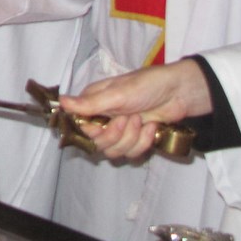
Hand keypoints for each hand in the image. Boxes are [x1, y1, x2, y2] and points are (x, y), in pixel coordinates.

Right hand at [59, 58, 210, 158]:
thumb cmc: (147, 86)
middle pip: (98, 144)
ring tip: (143, 121)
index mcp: (94, 103)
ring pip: (115, 151)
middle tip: (131, 118)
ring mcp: (120, 130)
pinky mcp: (136, 139)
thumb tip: (60, 102)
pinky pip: (132, 153)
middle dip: (118, 135)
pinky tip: (152, 127)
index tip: (108, 121)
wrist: (180, 93)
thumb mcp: (117, 94)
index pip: (81, 127)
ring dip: (133, 138)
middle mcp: (103, 117)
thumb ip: (89, 103)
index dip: (94, 131)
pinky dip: (144, 141)